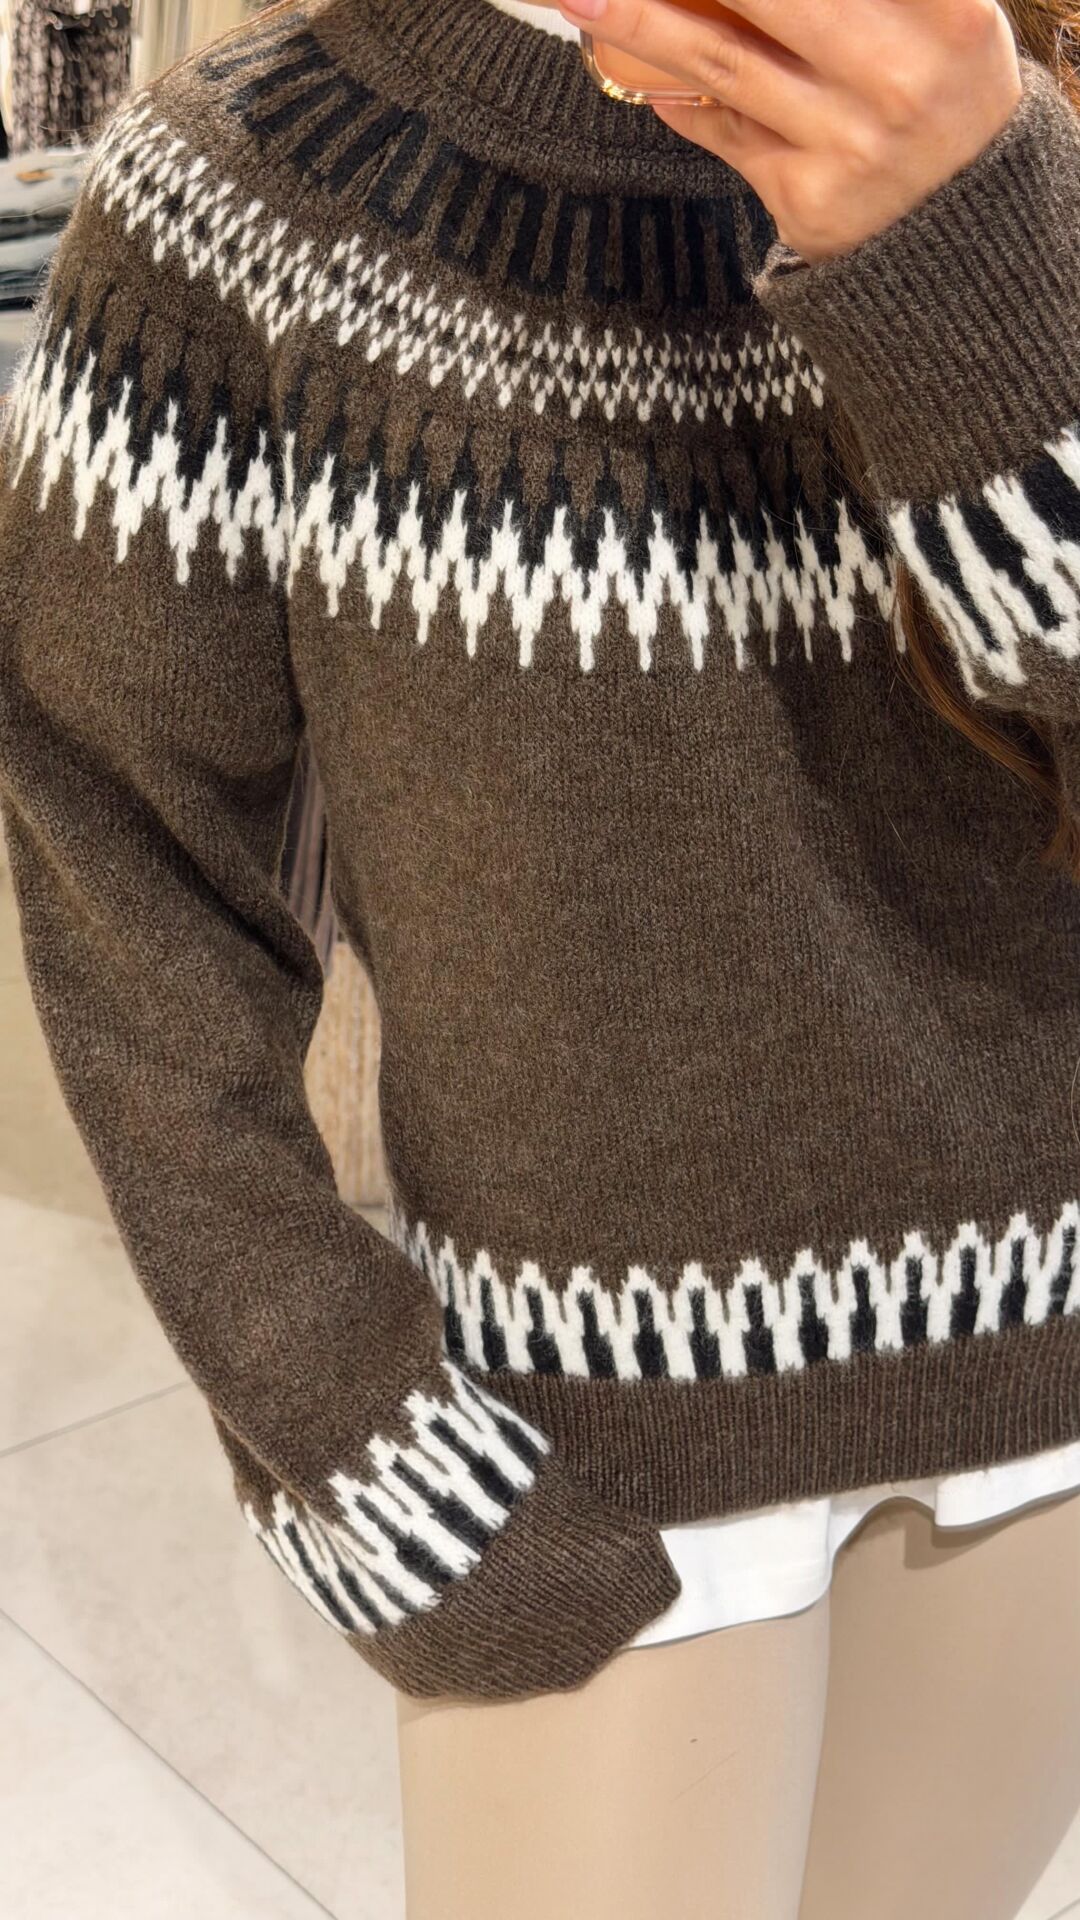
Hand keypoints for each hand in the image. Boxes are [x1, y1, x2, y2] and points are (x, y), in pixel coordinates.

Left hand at [557, 0, 1024, 260]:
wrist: (968, 227)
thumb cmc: (944, 86)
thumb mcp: (943, 14)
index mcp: (949, 15)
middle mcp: (899, 78)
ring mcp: (848, 145)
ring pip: (723, 60)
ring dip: (640, 20)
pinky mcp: (805, 197)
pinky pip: (724, 130)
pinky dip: (679, 96)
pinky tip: (648, 75)